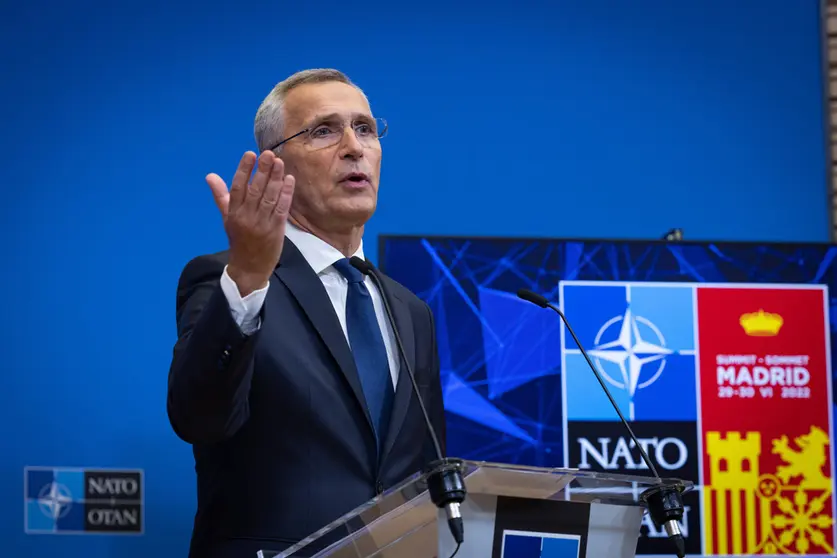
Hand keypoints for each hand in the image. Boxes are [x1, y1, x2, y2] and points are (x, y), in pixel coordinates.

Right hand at [207, 150, 294, 295]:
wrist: (249, 268)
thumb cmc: (239, 240)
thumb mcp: (227, 218)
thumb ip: (221, 196)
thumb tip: (210, 176)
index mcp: (233, 213)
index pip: (237, 187)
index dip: (244, 170)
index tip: (250, 154)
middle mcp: (246, 217)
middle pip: (255, 190)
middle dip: (262, 170)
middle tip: (268, 153)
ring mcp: (262, 224)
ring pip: (269, 197)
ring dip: (275, 179)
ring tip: (279, 162)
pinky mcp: (276, 230)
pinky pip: (281, 209)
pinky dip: (285, 194)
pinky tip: (289, 180)